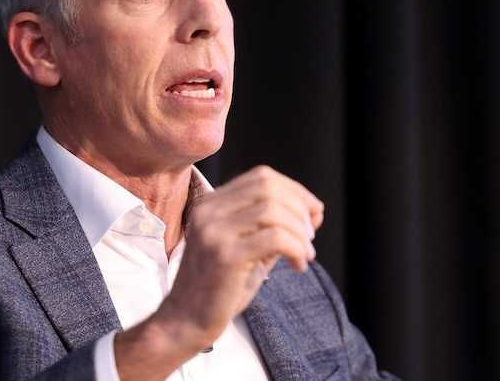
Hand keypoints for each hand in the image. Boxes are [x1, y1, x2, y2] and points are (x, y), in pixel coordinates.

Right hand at [156, 165, 323, 347]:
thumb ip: (271, 227)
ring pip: (273, 210)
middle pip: (268, 187)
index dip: (295, 191)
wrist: (186, 321)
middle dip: (300, 207)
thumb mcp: (247, 248)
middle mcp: (208, 211)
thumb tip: (312, 211)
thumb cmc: (219, 288)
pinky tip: (298, 265)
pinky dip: (296, 248)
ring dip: (300, 231)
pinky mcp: (225, 255)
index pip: (261, 177)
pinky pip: (275, 238)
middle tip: (311, 235)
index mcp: (210, 204)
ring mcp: (214, 232)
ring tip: (306, 253)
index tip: (312, 214)